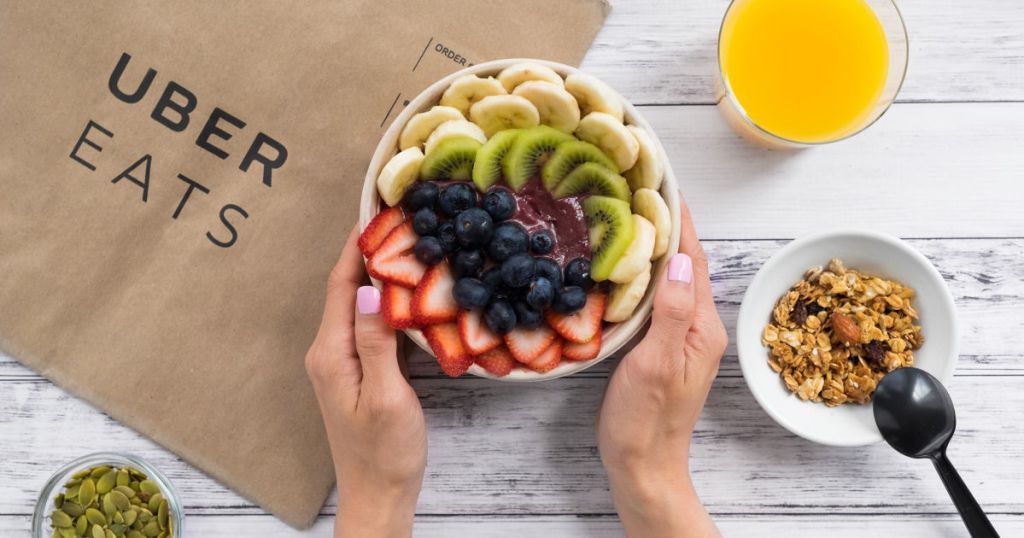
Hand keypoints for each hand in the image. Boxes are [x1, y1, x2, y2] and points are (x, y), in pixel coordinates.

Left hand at [305, 228, 425, 537]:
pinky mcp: (357, 371)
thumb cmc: (385, 453)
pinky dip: (385, 301)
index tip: (374, 210)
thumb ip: (376, 343)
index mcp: (331, 353)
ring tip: (404, 242)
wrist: (379, 495)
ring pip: (357, 305)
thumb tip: (371, 290)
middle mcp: (329, 352)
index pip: (340, 286)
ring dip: (376, 273)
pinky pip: (368, 324)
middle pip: (345, 289)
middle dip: (367, 251)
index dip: (355, 246)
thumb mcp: (386, 396)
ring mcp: (341, 362)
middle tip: (397, 218)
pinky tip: (406, 291)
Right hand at [596, 200, 727, 537]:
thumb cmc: (645, 420)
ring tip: (632, 216)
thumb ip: (671, 311)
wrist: (642, 464)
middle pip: (686, 264)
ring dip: (657, 248)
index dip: (680, 221)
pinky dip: (645, 274)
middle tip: (641, 191)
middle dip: (668, 226)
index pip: (695, 260)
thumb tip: (679, 259)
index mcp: (702, 326)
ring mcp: (681, 337)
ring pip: (672, 279)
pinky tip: (625, 266)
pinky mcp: (663, 346)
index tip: (664, 185)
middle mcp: (698, 326)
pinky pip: (659, 298)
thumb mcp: (657, 363)